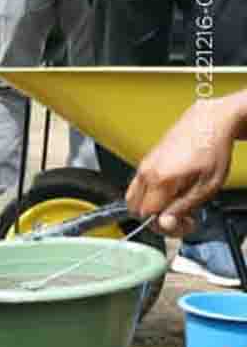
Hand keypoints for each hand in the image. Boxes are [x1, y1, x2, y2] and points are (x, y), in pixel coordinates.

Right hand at [127, 97, 238, 237]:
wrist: (209, 122)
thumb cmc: (213, 149)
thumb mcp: (207, 186)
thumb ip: (183, 207)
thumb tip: (164, 223)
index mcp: (159, 179)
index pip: (147, 215)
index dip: (165, 225)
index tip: (183, 223)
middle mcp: (146, 172)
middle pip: (135, 209)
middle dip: (155, 217)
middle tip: (179, 215)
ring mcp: (143, 165)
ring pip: (134, 198)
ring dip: (150, 206)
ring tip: (175, 202)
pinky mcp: (146, 161)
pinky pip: (139, 185)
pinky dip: (151, 194)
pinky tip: (171, 190)